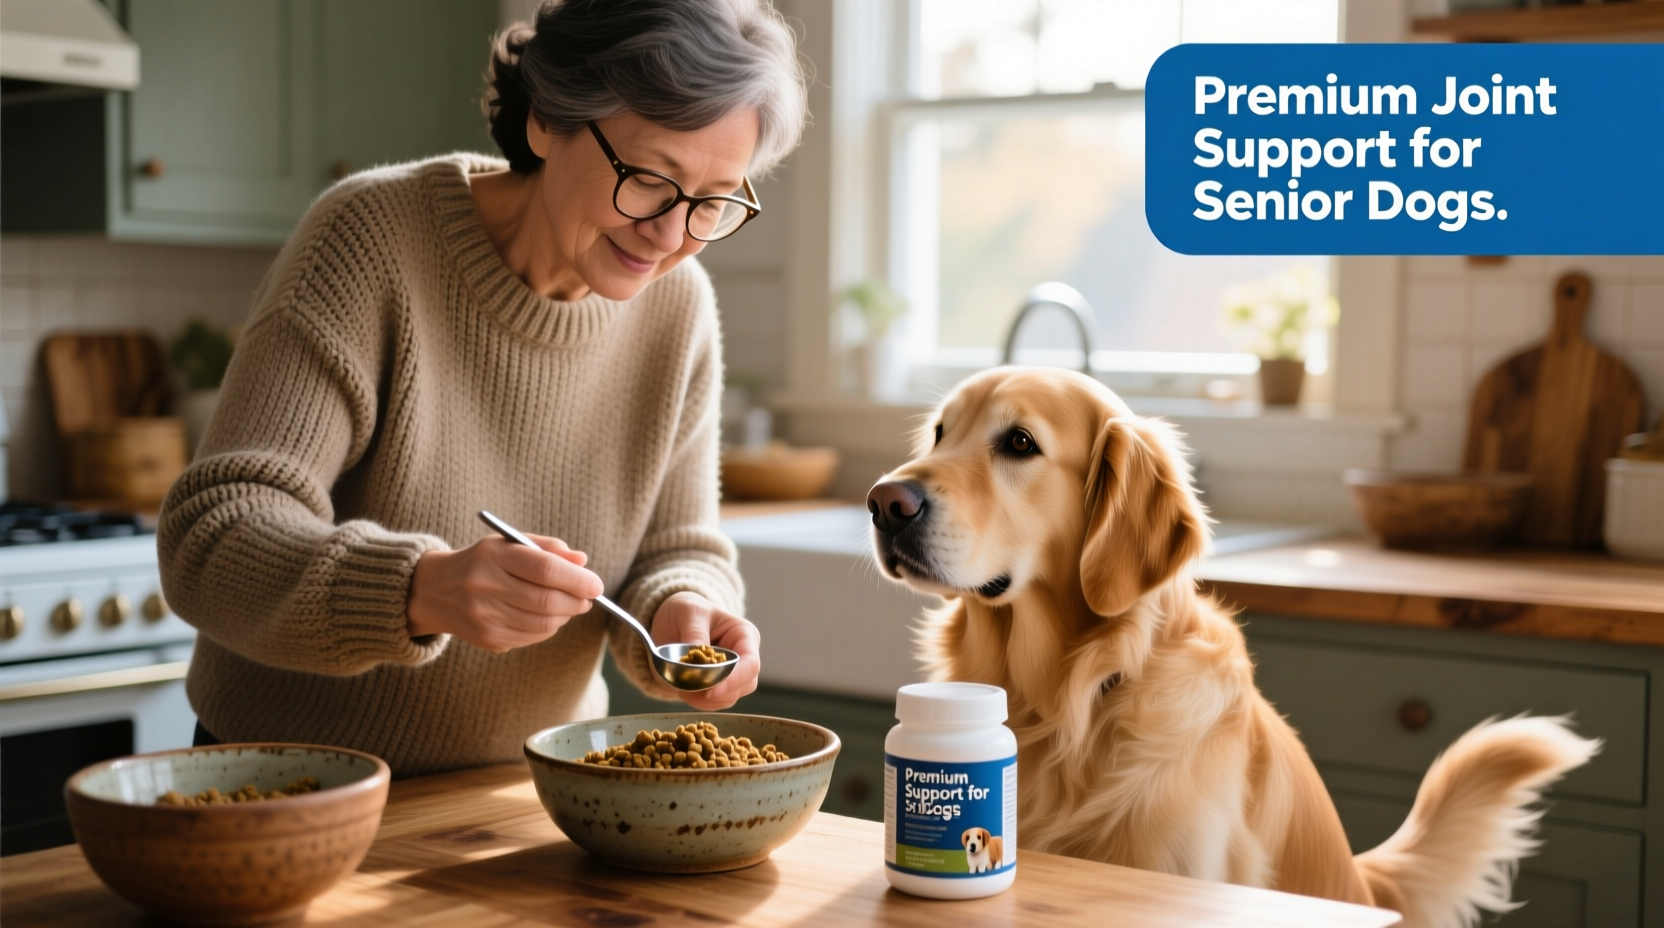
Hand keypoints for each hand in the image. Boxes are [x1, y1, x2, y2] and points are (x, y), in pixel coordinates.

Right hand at [407, 534, 602, 652]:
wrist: (436, 591)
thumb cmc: (484, 562)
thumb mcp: (509, 543)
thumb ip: (547, 548)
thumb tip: (582, 561)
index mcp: (493, 556)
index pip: (544, 569)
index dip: (577, 579)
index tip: (596, 584)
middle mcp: (484, 586)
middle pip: (546, 600)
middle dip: (576, 601)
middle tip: (588, 597)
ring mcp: (484, 616)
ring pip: (543, 623)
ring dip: (565, 615)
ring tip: (569, 604)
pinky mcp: (488, 639)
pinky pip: (532, 637)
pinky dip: (549, 627)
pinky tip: (547, 616)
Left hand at [650, 592, 759, 709]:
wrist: (673, 618)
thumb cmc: (688, 610)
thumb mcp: (690, 613)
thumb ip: (695, 635)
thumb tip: (696, 662)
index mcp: (745, 636)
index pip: (750, 665)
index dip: (733, 680)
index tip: (710, 690)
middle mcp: (744, 658)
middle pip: (744, 686)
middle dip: (718, 692)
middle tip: (688, 689)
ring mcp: (732, 674)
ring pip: (729, 698)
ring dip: (706, 700)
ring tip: (683, 687)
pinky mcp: (717, 686)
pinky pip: (715, 703)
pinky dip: (699, 702)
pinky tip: (684, 691)